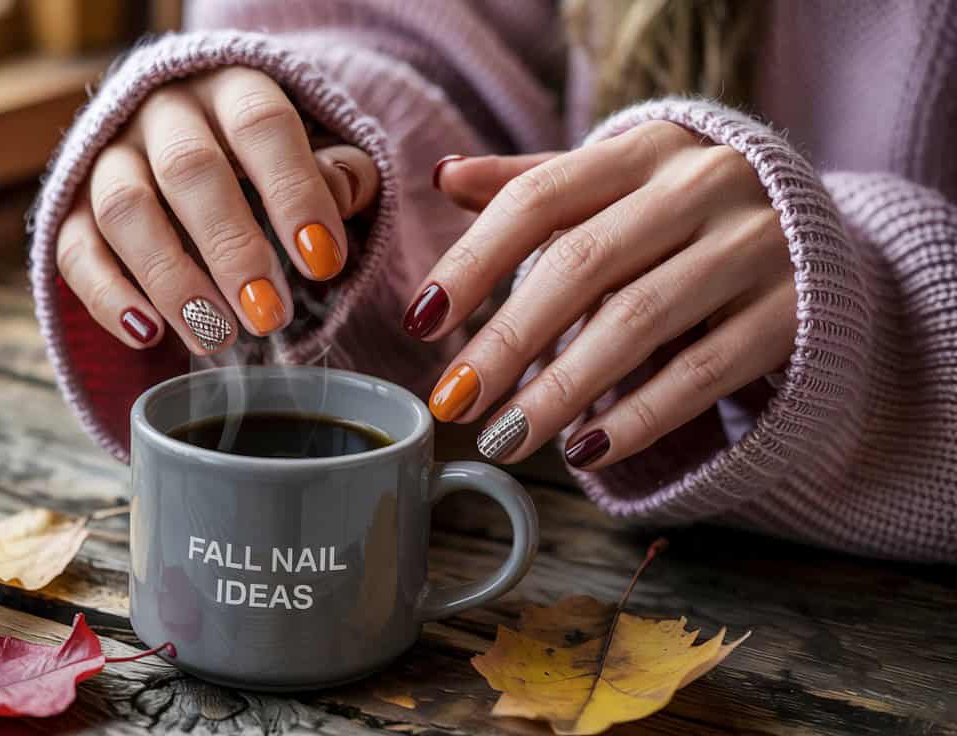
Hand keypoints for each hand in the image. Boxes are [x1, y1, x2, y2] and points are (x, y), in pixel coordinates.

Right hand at [56, 67, 378, 353]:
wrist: (182, 140)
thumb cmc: (263, 159)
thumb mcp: (315, 150)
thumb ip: (340, 171)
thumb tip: (341, 193)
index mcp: (230, 86)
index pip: (261, 124)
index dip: (294, 192)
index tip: (324, 263)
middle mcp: (162, 112)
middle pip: (188, 169)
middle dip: (232, 248)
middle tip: (269, 315)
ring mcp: (107, 155)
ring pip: (125, 208)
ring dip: (172, 279)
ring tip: (217, 338)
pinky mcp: (68, 204)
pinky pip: (75, 249)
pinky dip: (108, 296)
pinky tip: (149, 335)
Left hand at [410, 122, 794, 468]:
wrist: (818, 235)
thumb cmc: (683, 217)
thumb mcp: (617, 187)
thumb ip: (534, 185)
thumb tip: (444, 176)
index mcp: (644, 149)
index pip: (539, 200)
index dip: (473, 261)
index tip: (421, 322)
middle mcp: (702, 184)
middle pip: (582, 265)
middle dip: (507, 341)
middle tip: (453, 402)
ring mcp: (755, 245)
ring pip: (637, 323)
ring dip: (560, 391)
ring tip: (504, 439)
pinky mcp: (792, 311)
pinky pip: (701, 372)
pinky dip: (637, 418)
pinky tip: (584, 451)